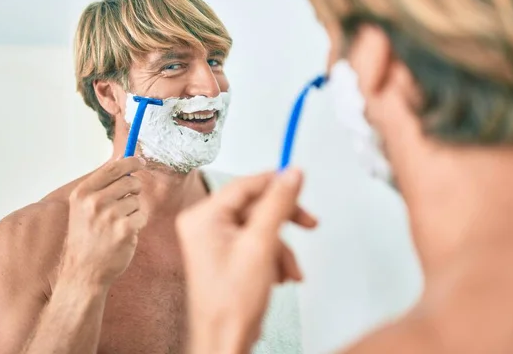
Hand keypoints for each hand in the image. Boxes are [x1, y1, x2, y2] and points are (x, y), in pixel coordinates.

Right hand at [60, 157, 146, 287]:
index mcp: (83, 193)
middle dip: (134, 192)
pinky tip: (124, 235)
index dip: (130, 162)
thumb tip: (123, 162)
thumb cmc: (87, 238)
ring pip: (138, 201)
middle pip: (130, 182)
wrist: (84, 271)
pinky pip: (142, 216)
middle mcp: (95, 201)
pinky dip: (138, 224)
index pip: (113, 168)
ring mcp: (110, 215)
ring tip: (117, 226)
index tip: (140, 161)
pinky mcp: (125, 229)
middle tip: (124, 207)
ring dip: (134, 212)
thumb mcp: (83, 208)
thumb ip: (102, 186)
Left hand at [176, 169, 316, 353]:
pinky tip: (279, 276)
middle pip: (255, 205)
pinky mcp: (227, 254)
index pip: (245, 185)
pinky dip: (273, 257)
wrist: (226, 339)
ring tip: (288, 271)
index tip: (300, 180)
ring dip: (281, 247)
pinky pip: (257, 241)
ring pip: (261, 226)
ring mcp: (215, 241)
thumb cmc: (231, 301)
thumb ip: (278, 204)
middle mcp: (205, 225)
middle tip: (309, 222)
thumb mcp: (262, 244)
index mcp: (203, 217)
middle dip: (283, 223)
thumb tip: (291, 174)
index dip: (275, 182)